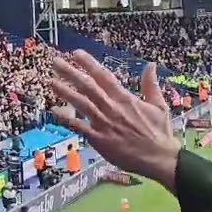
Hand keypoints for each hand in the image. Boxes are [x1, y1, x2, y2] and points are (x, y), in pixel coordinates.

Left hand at [49, 51, 178, 187]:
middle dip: (71, 73)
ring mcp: (103, 123)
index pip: (104, 76)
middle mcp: (111, 107)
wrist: (160, 158)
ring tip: (51, 81)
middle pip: (88, 86)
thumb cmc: (160, 133)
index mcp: (125, 98)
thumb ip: (151, 85)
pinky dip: (66, 119)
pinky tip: (54, 111)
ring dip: (65, 92)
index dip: (89, 64)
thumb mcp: (159, 105)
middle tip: (56, 62)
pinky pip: (79, 127)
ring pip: (81, 103)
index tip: (76, 53)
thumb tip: (150, 64)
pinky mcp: (98, 139)